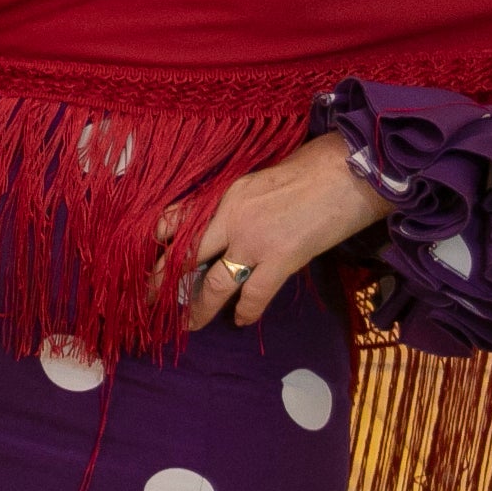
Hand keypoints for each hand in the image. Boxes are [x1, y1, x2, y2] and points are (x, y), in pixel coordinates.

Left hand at [161, 134, 393, 330]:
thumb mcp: (260, 178)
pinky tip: (239, 321)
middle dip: (162, 280)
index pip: (178, 218)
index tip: (138, 256)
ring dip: (199, 306)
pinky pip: (256, 293)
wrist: (352, 169)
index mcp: (225, 194)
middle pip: (185, 254)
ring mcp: (255, 240)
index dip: (157, 240)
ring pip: (215, 282)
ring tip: (187, 324)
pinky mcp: (284, 259)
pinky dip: (246, 310)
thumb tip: (226, 223)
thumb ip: (238, 202)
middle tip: (145, 300)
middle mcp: (231, 218)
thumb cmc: (313, 167)